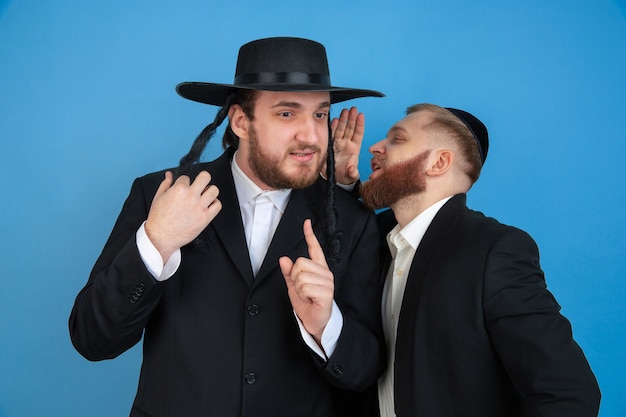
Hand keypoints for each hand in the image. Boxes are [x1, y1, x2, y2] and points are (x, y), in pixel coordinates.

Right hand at [145, 171, 221, 261]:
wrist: (161, 237)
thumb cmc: (158, 219)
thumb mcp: (158, 197)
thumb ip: (166, 184)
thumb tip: (169, 174)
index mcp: (179, 189)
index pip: (187, 177)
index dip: (184, 182)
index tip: (184, 188)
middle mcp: (191, 196)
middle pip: (205, 177)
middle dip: (202, 178)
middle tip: (200, 183)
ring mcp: (199, 207)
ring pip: (214, 190)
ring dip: (210, 191)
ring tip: (204, 195)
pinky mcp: (205, 218)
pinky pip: (218, 205)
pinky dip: (215, 204)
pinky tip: (208, 205)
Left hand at [280, 219, 333, 344]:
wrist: (315, 322)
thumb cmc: (307, 303)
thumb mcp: (294, 286)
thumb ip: (289, 273)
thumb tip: (283, 259)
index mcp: (318, 269)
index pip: (314, 248)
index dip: (310, 235)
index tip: (307, 222)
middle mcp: (325, 272)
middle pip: (300, 262)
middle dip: (295, 277)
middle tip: (302, 289)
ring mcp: (327, 282)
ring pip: (301, 275)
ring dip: (298, 288)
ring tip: (307, 296)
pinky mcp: (326, 292)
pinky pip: (304, 286)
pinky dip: (302, 295)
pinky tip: (310, 300)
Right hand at [328, 107, 364, 184]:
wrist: (335, 179)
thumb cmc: (345, 175)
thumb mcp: (350, 176)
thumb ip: (352, 173)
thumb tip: (352, 170)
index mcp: (354, 149)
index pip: (358, 134)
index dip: (360, 125)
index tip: (361, 115)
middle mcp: (346, 144)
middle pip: (350, 129)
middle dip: (351, 118)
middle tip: (353, 109)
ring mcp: (338, 144)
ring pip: (341, 129)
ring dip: (343, 120)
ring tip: (345, 111)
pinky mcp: (330, 145)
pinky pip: (332, 134)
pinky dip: (333, 127)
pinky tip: (335, 120)